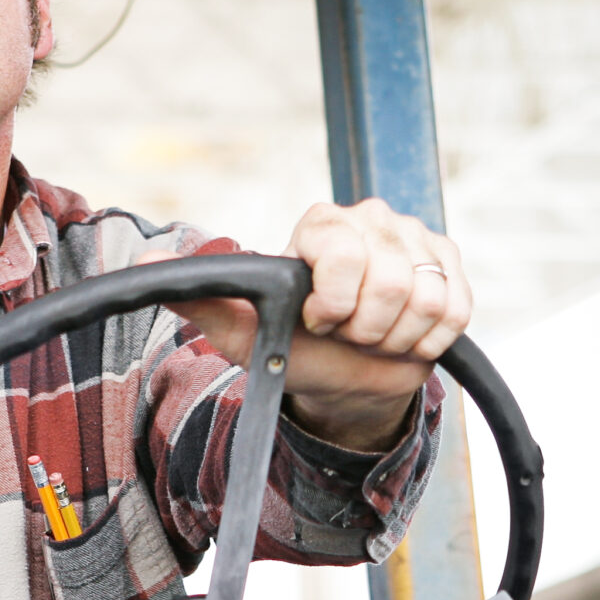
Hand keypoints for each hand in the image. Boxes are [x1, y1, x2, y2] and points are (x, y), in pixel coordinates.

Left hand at [154, 199, 471, 450]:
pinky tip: (406, 336)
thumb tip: (143, 261)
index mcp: (322, 223)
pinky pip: (456, 309)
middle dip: (365, 327)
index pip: (343, 254)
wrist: (345, 381)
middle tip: (347, 332)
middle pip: (390, 282)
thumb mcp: (238, 327)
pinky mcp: (451, 266)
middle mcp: (373, 218)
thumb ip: (197, 292)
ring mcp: (418, 239)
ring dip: (396, 336)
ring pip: (425, 298)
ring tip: (374, 335)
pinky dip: (429, 340)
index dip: (334, 304)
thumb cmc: (293, 347)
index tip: (318, 321)